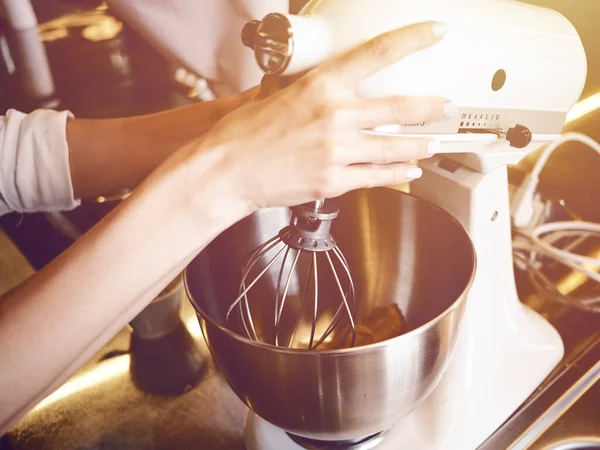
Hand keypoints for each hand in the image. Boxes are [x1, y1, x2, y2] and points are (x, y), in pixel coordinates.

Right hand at [194, 21, 455, 211]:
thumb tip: (324, 84)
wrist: (225, 172)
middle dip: (431, 108)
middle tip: (448, 108)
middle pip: (400, 108)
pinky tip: (410, 172)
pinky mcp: (333, 182)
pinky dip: (397, 174)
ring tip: (433, 146)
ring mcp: (337, 152)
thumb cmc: (243, 134)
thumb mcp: (275, 95)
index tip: (436, 32)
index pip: (377, 53)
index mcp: (320, 86)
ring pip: (395, 148)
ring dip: (420, 147)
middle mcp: (334, 116)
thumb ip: (309, 89)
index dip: (413, 39)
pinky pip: (376, 177)